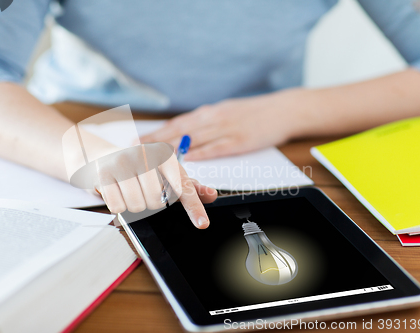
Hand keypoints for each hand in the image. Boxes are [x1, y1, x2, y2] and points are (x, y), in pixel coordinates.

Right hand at [94, 143, 216, 227]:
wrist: (107, 157)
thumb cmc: (143, 168)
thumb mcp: (169, 173)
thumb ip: (189, 187)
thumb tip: (211, 195)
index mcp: (165, 156)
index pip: (183, 188)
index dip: (194, 208)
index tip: (203, 224)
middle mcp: (145, 156)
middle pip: (157, 203)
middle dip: (151, 204)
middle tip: (145, 191)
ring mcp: (123, 163)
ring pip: (137, 206)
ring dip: (135, 205)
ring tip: (131, 190)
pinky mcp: (104, 173)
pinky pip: (117, 206)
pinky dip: (119, 205)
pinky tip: (117, 190)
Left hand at [140, 89, 309, 159]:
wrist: (284, 109)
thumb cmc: (254, 113)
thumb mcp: (227, 111)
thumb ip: (206, 121)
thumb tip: (186, 131)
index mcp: (210, 112)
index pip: (177, 123)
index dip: (157, 133)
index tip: (138, 140)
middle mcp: (214, 118)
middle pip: (180, 131)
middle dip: (156, 141)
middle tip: (136, 151)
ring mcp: (227, 129)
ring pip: (194, 140)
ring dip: (172, 149)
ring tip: (153, 158)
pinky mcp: (240, 142)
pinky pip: (217, 148)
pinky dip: (200, 154)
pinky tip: (188, 161)